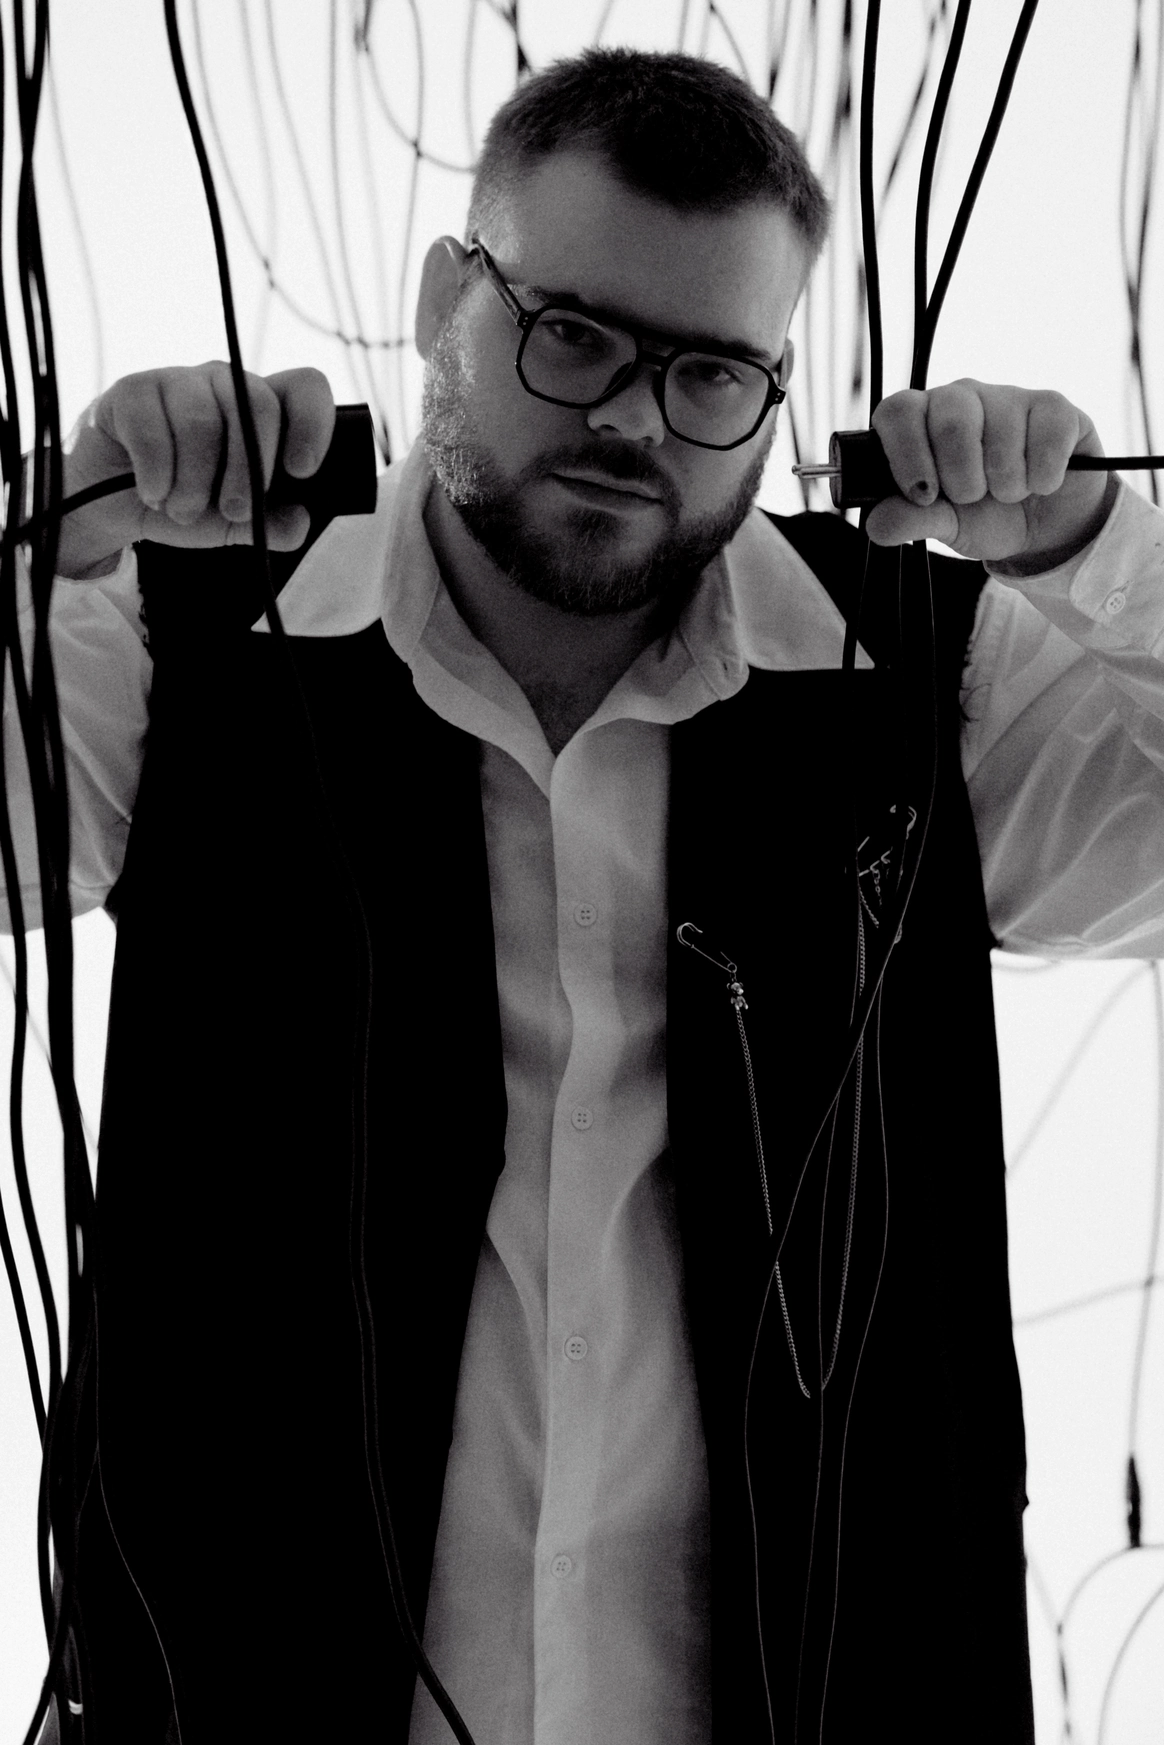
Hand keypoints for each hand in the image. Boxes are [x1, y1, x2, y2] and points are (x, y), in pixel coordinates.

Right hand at [55, 362, 335, 577]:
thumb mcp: (231, 524)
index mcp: (261, 410)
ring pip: (203, 422)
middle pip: (258, 405)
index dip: (312, 422)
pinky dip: (156, 475)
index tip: (301, 470)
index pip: (304, 387)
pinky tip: (153, 493)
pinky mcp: (134, 389)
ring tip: (181, 510)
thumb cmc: (184, 502)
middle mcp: (225, 384)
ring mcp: (179, 380)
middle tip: (233, 511)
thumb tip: (299, 522)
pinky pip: (154, 430)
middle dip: (248, 470)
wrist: (112, 503)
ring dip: (194, 482)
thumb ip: (269, 525)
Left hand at [864, 379, 1112, 569]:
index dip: (907, 453)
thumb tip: (876, 525)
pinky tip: (1041, 483)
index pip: (899, 411)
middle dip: (964, 479)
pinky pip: (1047, 437)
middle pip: (951, 422)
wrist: (1045, 528)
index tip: (923, 495)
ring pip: (1002, 435)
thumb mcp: (944, 526)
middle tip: (973, 497)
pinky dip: (1043, 476)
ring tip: (1010, 492)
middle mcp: (962, 398)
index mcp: (923, 421)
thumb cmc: (986, 517)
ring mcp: (1008, 397)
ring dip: (1007, 484)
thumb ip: (910, 521)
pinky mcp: (1053, 407)